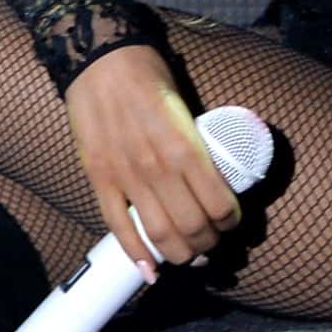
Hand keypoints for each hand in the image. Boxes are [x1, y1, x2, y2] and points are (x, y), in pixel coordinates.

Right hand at [64, 45, 238, 283]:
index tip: (230, 221)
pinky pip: (118, 226)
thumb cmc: (148, 77)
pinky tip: (149, 270)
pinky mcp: (100, 178)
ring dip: (179, 254)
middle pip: (193, 228)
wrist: (100, 61)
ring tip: (187, 255)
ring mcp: (126, 176)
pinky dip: (136, 254)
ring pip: (159, 235)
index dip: (231, 223)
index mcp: (186, 149)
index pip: (220, 207)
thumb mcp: (186, 109)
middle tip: (211, 242)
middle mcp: (158, 168)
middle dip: (208, 245)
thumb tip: (211, 177)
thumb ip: (195, 145)